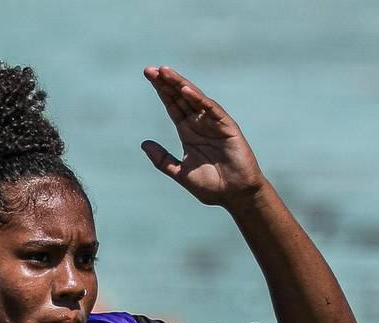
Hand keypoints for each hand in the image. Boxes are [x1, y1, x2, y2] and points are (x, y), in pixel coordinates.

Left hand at [140, 66, 264, 206]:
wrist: (234, 196)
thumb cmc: (211, 186)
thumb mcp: (181, 172)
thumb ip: (163, 159)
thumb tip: (143, 144)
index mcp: (188, 132)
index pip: (172, 105)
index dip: (161, 91)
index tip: (148, 75)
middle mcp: (199, 123)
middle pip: (180, 97)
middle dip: (166, 83)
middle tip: (150, 70)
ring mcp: (213, 123)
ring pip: (194, 98)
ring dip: (180, 84)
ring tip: (164, 72)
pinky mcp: (226, 126)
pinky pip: (211, 109)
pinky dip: (199, 99)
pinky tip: (186, 90)